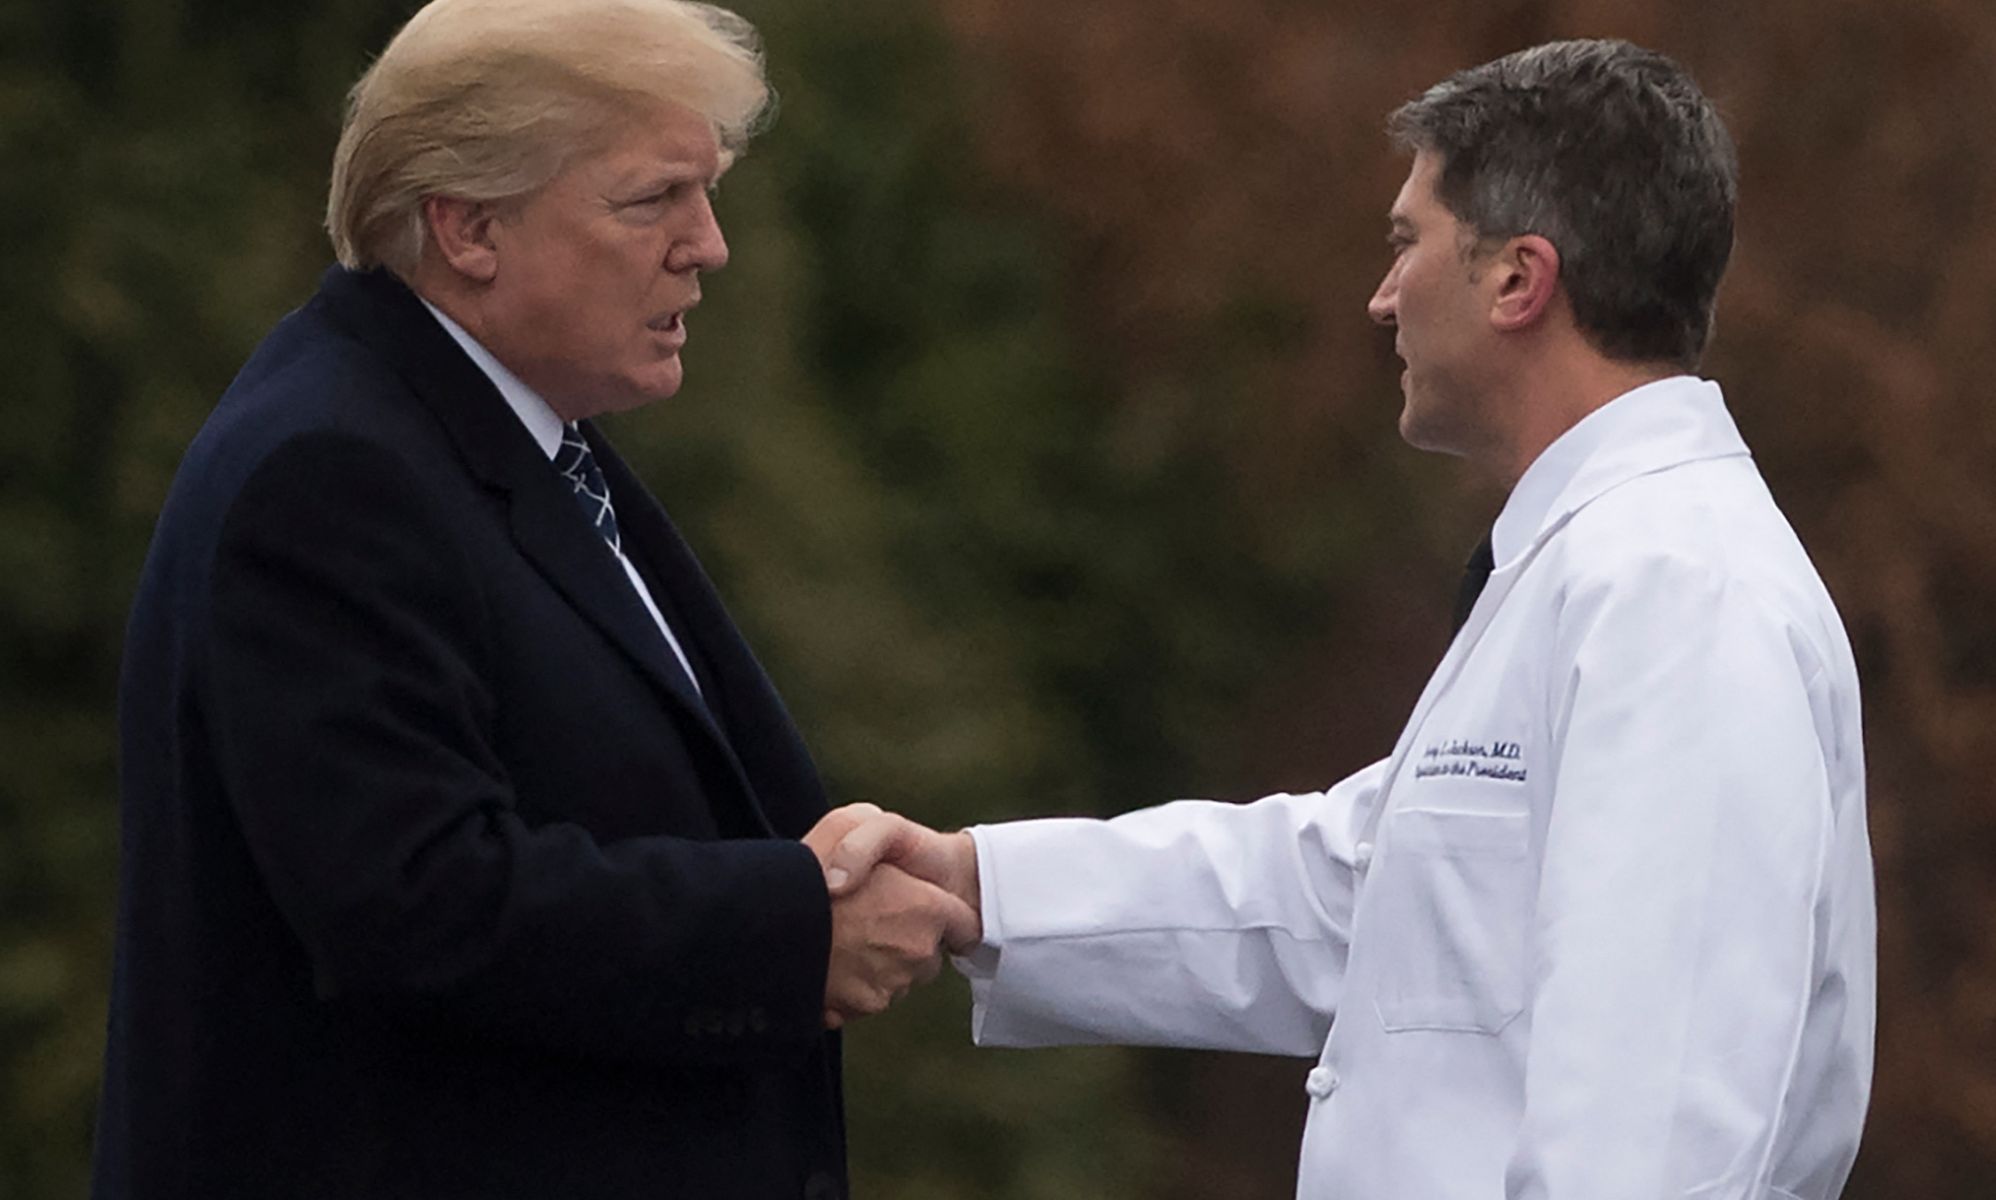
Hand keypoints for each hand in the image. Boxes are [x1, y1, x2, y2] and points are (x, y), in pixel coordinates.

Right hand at [805, 805, 977, 1027]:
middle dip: (908, 940)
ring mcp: (891, 984)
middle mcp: (916, 951)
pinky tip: (831, 962)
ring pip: (900, 978)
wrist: (763, 924)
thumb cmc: (809, 869)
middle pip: (929, 954)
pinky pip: (869, 997)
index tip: (925, 911)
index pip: (962, 922)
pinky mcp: (862, 1008)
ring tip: (844, 939)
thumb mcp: (850, 823)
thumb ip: (889, 845)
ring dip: (881, 963)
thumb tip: (901, 878)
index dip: (943, 914)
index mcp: (925, 908)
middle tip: (870, 920)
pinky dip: (854, 985)